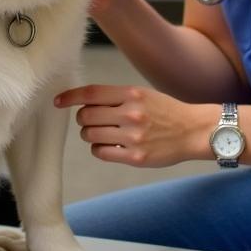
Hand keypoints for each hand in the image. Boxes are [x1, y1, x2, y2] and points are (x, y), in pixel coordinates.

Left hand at [54, 84, 208, 167]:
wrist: (193, 131)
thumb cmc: (164, 111)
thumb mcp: (142, 95)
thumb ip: (115, 97)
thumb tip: (83, 102)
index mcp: (131, 94)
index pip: (91, 93)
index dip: (70, 96)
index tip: (58, 101)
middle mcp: (131, 114)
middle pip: (86, 115)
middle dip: (83, 118)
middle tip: (89, 120)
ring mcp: (133, 137)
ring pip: (90, 135)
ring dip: (89, 134)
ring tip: (102, 133)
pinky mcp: (135, 157)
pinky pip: (101, 152)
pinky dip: (98, 148)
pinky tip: (107, 145)